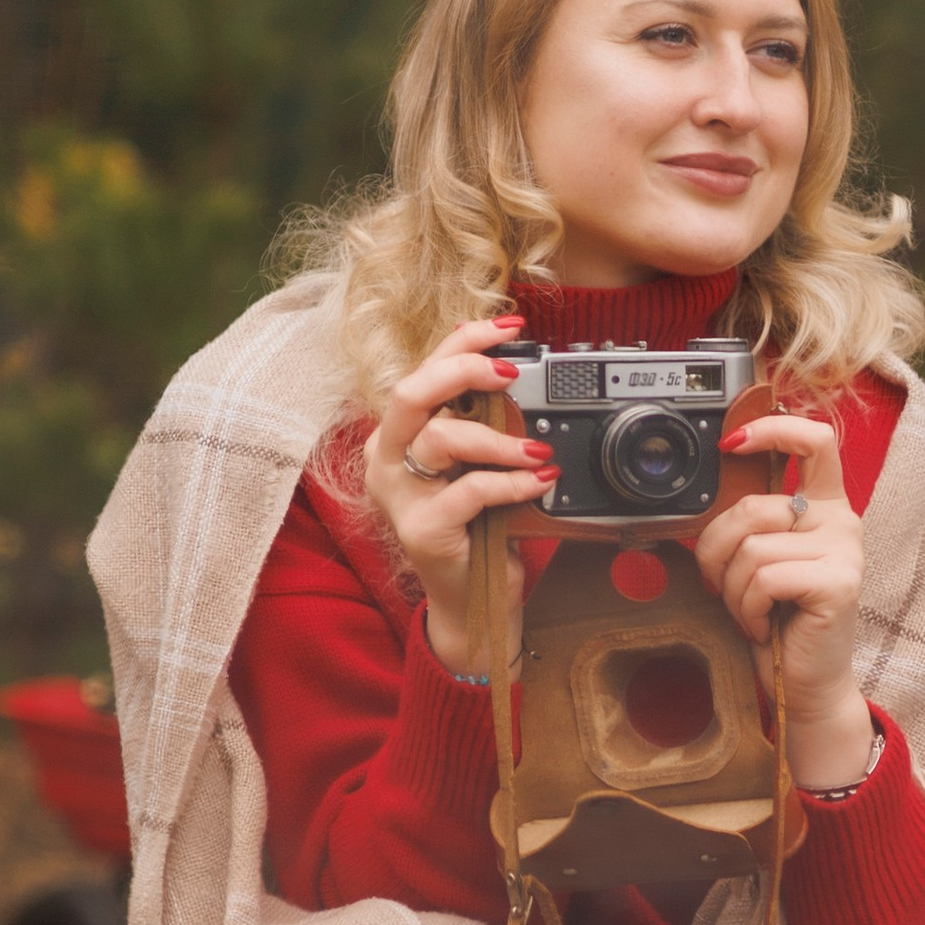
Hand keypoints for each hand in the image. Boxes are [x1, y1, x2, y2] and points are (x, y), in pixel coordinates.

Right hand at [361, 313, 548, 674]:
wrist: (470, 597)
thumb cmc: (472, 524)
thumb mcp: (473, 461)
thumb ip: (477, 418)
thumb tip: (502, 364)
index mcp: (395, 435)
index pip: (422, 369)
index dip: (464, 341)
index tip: (510, 327)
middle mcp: (386, 460)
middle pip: (411, 393)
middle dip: (464, 371)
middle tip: (511, 375)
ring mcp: (399, 496)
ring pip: (442, 439)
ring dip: (498, 438)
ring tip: (538, 450)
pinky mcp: (422, 529)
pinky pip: (470, 490)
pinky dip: (512, 483)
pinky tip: (538, 482)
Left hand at [692, 411, 874, 792]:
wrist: (807, 686)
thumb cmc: (779, 625)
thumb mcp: (757, 564)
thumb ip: (746, 526)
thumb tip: (697, 506)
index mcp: (824, 507)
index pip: (814, 440)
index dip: (772, 428)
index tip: (731, 442)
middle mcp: (842, 520)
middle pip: (752, 508)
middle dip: (718, 554)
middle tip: (725, 589)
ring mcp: (845, 550)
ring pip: (751, 549)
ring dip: (733, 592)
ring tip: (752, 614)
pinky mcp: (839, 582)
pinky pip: (764, 579)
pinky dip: (749, 610)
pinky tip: (765, 627)